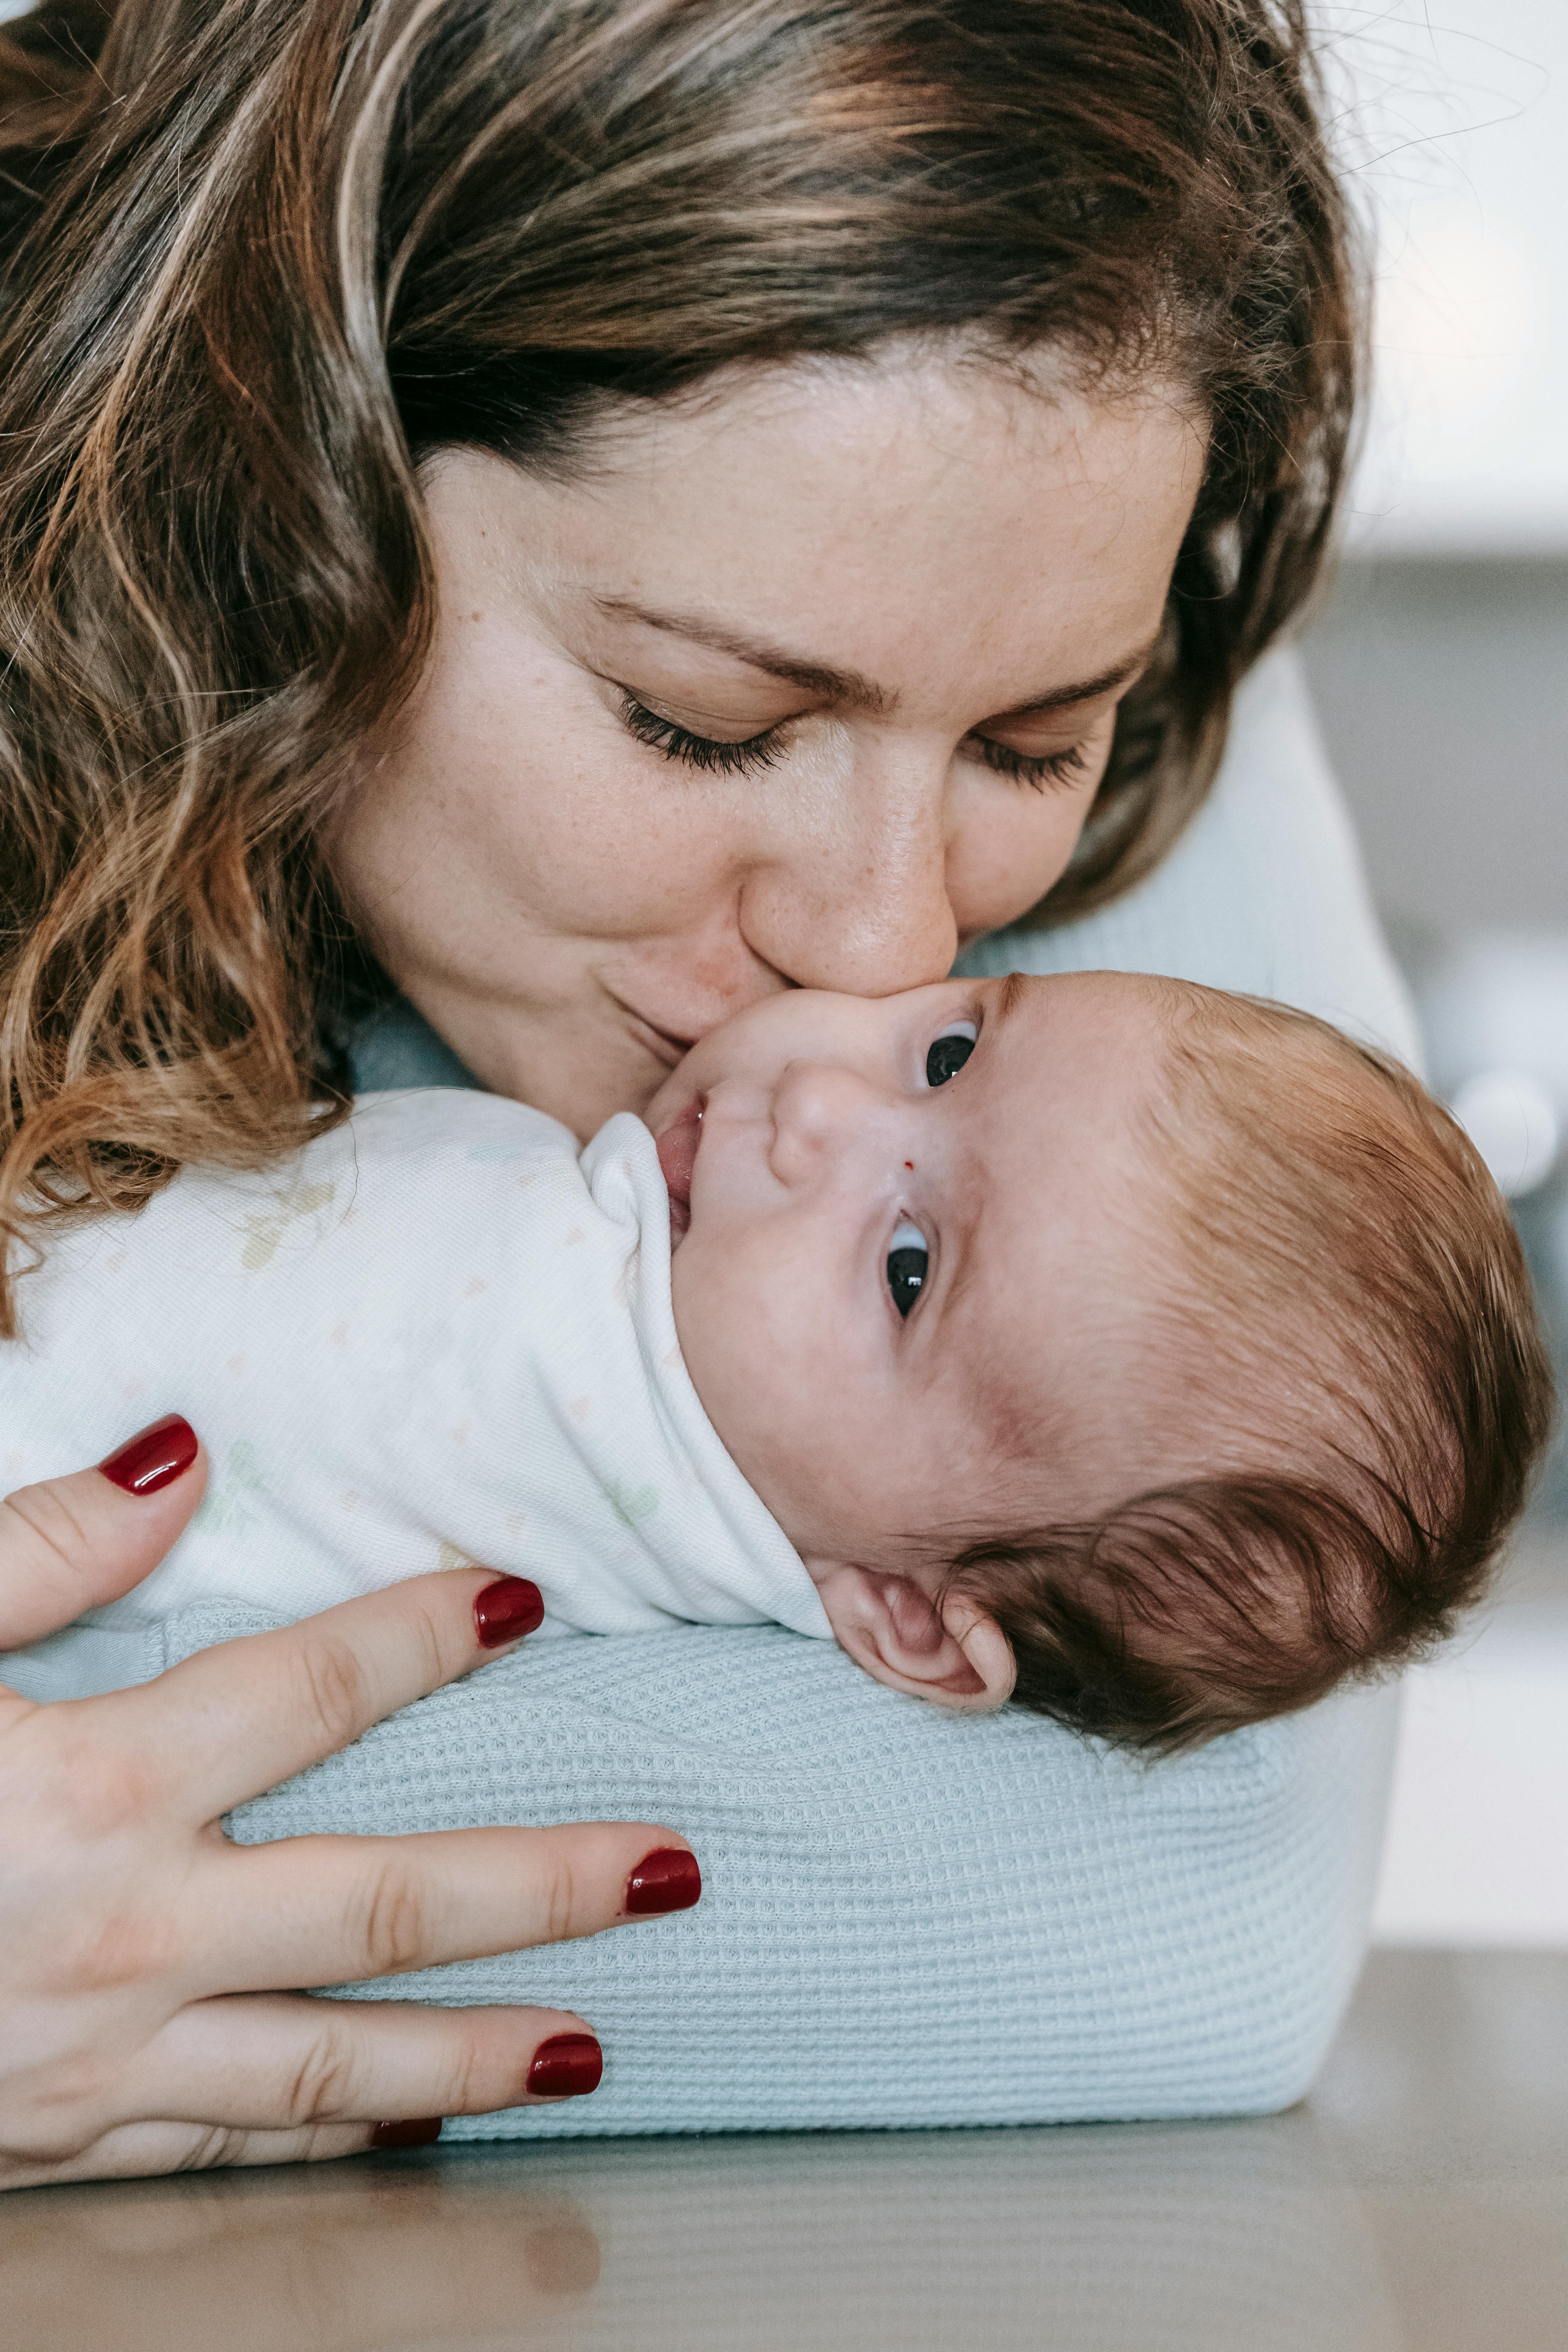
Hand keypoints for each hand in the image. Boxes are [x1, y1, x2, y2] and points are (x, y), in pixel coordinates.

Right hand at [0, 1418, 699, 2188]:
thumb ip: (36, 1548)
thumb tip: (181, 1457)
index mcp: (91, 1787)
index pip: (310, 1690)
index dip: (426, 1633)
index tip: (522, 1599)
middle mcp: (128, 1931)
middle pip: (382, 1903)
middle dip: (544, 1885)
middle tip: (678, 1872)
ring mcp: (101, 2059)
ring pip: (334, 2066)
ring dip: (477, 2052)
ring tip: (601, 2048)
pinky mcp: (60, 2140)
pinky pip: (226, 2144)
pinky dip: (328, 2140)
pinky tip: (411, 2136)